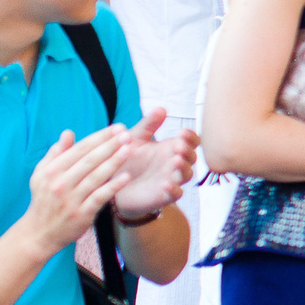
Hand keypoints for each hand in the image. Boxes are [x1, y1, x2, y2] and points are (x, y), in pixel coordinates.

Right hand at [19, 125, 133, 260]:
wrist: (39, 232)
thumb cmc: (45, 199)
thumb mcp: (42, 175)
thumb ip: (56, 153)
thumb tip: (68, 132)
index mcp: (51, 171)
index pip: (80, 149)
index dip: (100, 137)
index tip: (117, 128)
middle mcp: (60, 183)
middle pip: (89, 161)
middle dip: (110, 145)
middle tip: (127, 134)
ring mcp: (70, 199)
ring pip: (95, 177)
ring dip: (113, 162)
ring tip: (129, 149)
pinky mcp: (80, 214)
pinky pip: (99, 197)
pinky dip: (112, 187)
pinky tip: (126, 177)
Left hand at [110, 108, 198, 222]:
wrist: (112, 185)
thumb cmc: (127, 160)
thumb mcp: (136, 139)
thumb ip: (148, 125)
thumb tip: (162, 108)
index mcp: (170, 148)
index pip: (191, 141)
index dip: (191, 137)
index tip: (182, 133)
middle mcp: (174, 164)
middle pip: (193, 157)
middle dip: (188, 151)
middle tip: (178, 146)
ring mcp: (170, 179)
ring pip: (187, 175)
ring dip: (184, 168)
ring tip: (175, 161)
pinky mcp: (163, 196)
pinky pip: (175, 194)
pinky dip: (173, 189)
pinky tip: (165, 184)